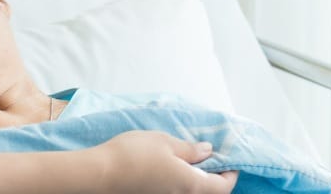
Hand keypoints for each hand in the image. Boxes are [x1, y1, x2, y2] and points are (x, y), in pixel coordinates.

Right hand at [97, 131, 238, 193]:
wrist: (99, 174)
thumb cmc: (133, 154)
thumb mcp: (165, 142)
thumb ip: (190, 149)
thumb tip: (208, 151)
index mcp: (191, 185)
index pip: (224, 186)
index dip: (231, 173)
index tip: (230, 159)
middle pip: (208, 192)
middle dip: (213, 177)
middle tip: (210, 158)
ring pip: (190, 192)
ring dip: (195, 179)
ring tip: (189, 160)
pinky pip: (175, 191)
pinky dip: (180, 182)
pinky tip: (170, 167)